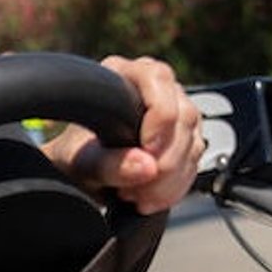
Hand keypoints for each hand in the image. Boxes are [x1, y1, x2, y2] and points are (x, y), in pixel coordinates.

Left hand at [43, 55, 207, 214]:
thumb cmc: (76, 159)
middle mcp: (155, 87)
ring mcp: (175, 112)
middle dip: (165, 161)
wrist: (82, 177)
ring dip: (169, 179)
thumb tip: (146, 166)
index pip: (158, 79)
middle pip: (184, 115)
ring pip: (194, 142)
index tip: (146, 154)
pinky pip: (195, 163)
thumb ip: (109, 164)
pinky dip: (175, 187)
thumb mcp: (81, 164)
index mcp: (124, 75)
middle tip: (137, 186)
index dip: (159, 120)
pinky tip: (149, 196)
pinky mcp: (186, 139)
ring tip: (136, 194)